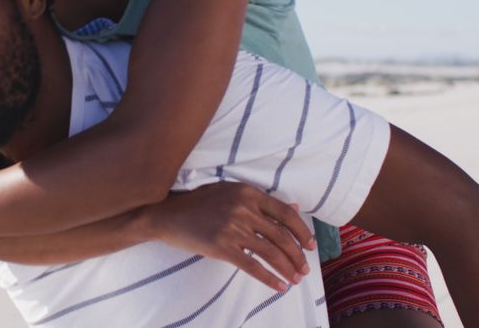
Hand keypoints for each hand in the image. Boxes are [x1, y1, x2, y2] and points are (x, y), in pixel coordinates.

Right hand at [141, 181, 316, 291]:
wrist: (167, 214)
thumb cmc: (199, 203)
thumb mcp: (230, 193)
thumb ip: (261, 202)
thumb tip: (294, 208)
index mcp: (248, 193)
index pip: (285, 213)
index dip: (302, 232)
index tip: (310, 246)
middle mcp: (243, 209)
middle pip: (281, 236)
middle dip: (297, 256)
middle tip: (305, 269)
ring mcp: (233, 228)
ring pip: (270, 252)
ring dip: (287, 269)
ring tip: (295, 279)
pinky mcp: (222, 246)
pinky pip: (252, 266)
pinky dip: (269, 278)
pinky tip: (280, 286)